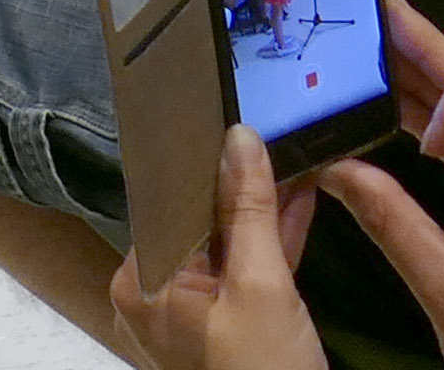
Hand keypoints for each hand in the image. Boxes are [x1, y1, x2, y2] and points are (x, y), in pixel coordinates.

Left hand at [107, 125, 324, 369]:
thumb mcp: (262, 284)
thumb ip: (250, 209)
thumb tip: (240, 137)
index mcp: (143, 281)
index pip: (172, 201)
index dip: (210, 159)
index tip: (236, 114)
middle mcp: (154, 296)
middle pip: (202, 221)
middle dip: (244, 182)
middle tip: (276, 129)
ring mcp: (187, 317)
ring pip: (226, 246)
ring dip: (264, 208)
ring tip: (296, 157)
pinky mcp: (220, 330)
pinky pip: (241, 274)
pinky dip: (270, 246)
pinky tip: (300, 202)